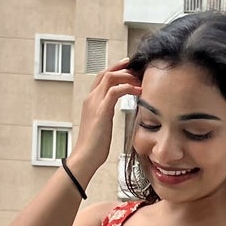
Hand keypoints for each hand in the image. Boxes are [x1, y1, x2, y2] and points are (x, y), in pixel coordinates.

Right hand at [69, 59, 143, 182]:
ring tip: (140, 81)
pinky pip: (115, 90)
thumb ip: (105, 113)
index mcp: (90, 101)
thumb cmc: (94, 146)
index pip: (102, 77)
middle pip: (106, 72)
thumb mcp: (100, 124)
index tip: (129, 68)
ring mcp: (95, 103)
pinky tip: (138, 92)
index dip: (116, 70)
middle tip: (138, 70)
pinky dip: (128, 87)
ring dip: (127, 76)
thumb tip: (113, 112)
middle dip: (123, 68)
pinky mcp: (101, 111)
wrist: (85, 157)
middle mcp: (91, 99)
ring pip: (110, 77)